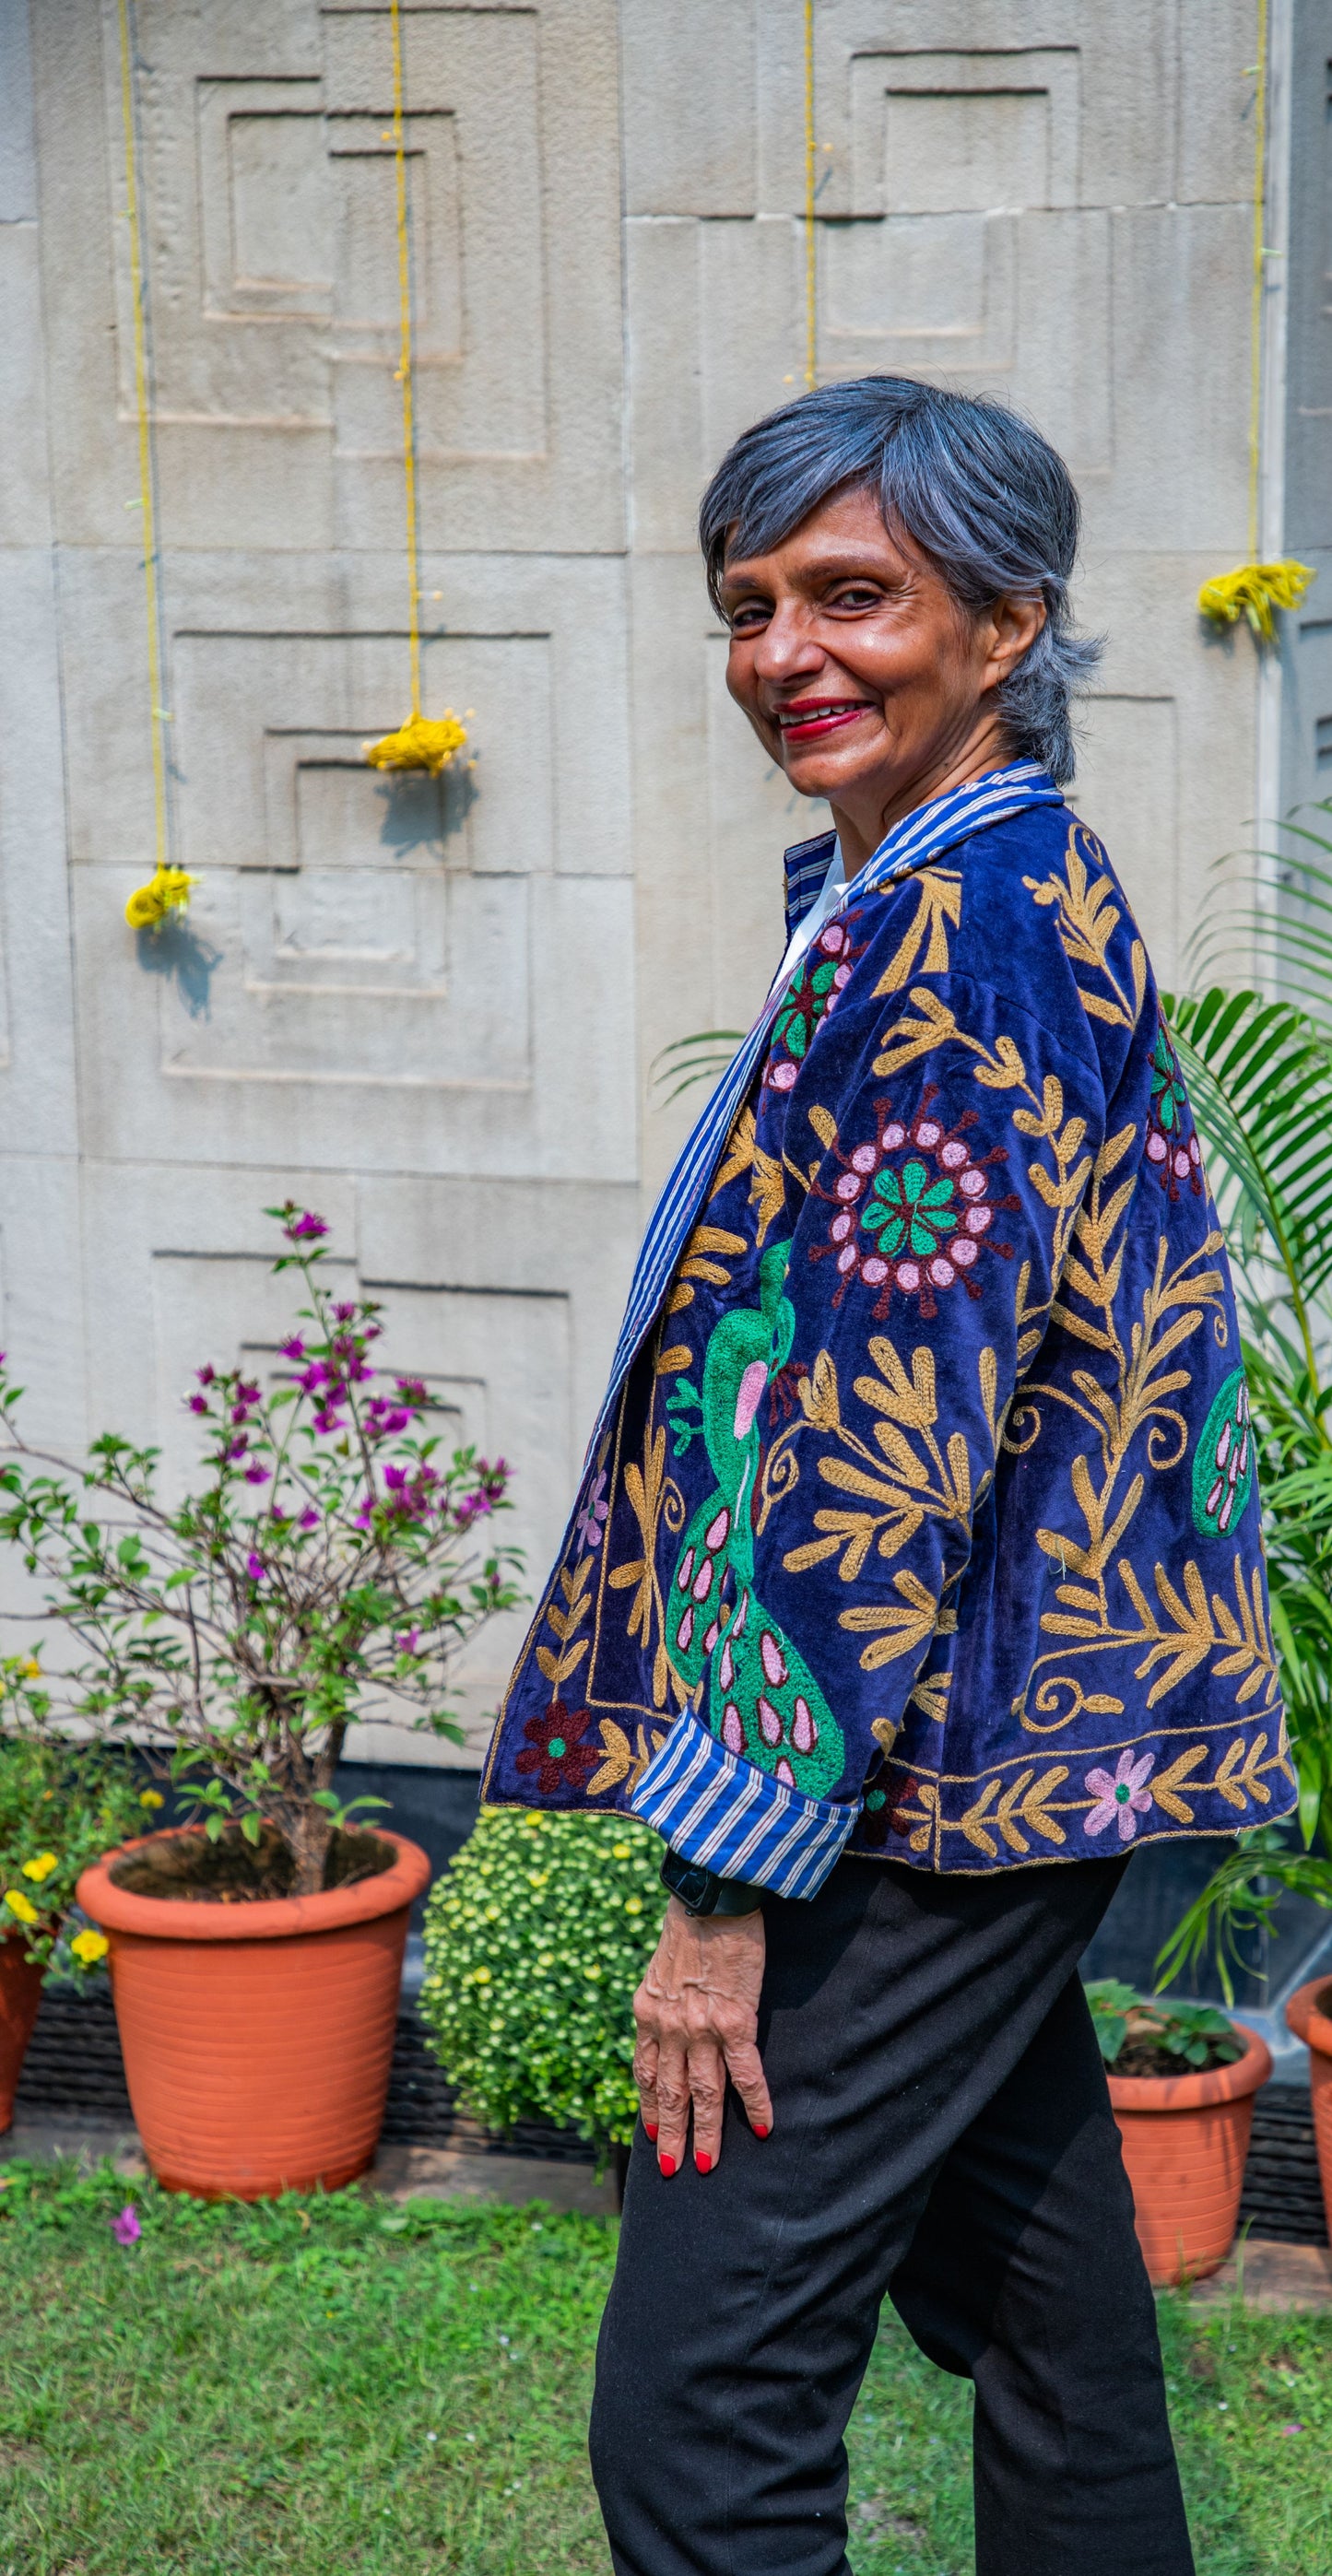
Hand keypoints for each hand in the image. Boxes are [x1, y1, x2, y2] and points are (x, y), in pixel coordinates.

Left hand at [632, 1896, 771, 2176]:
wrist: (710, 1895)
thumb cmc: (691, 1922)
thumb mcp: (662, 1966)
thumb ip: (663, 1998)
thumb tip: (668, 2016)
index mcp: (648, 2013)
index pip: (644, 2071)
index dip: (648, 2106)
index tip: (650, 2132)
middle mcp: (669, 2027)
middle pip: (668, 2092)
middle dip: (671, 2133)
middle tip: (673, 2169)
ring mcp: (701, 2028)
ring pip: (703, 2093)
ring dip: (706, 2131)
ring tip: (708, 2163)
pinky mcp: (735, 2021)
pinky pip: (745, 2073)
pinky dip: (756, 2103)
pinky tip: (765, 2126)